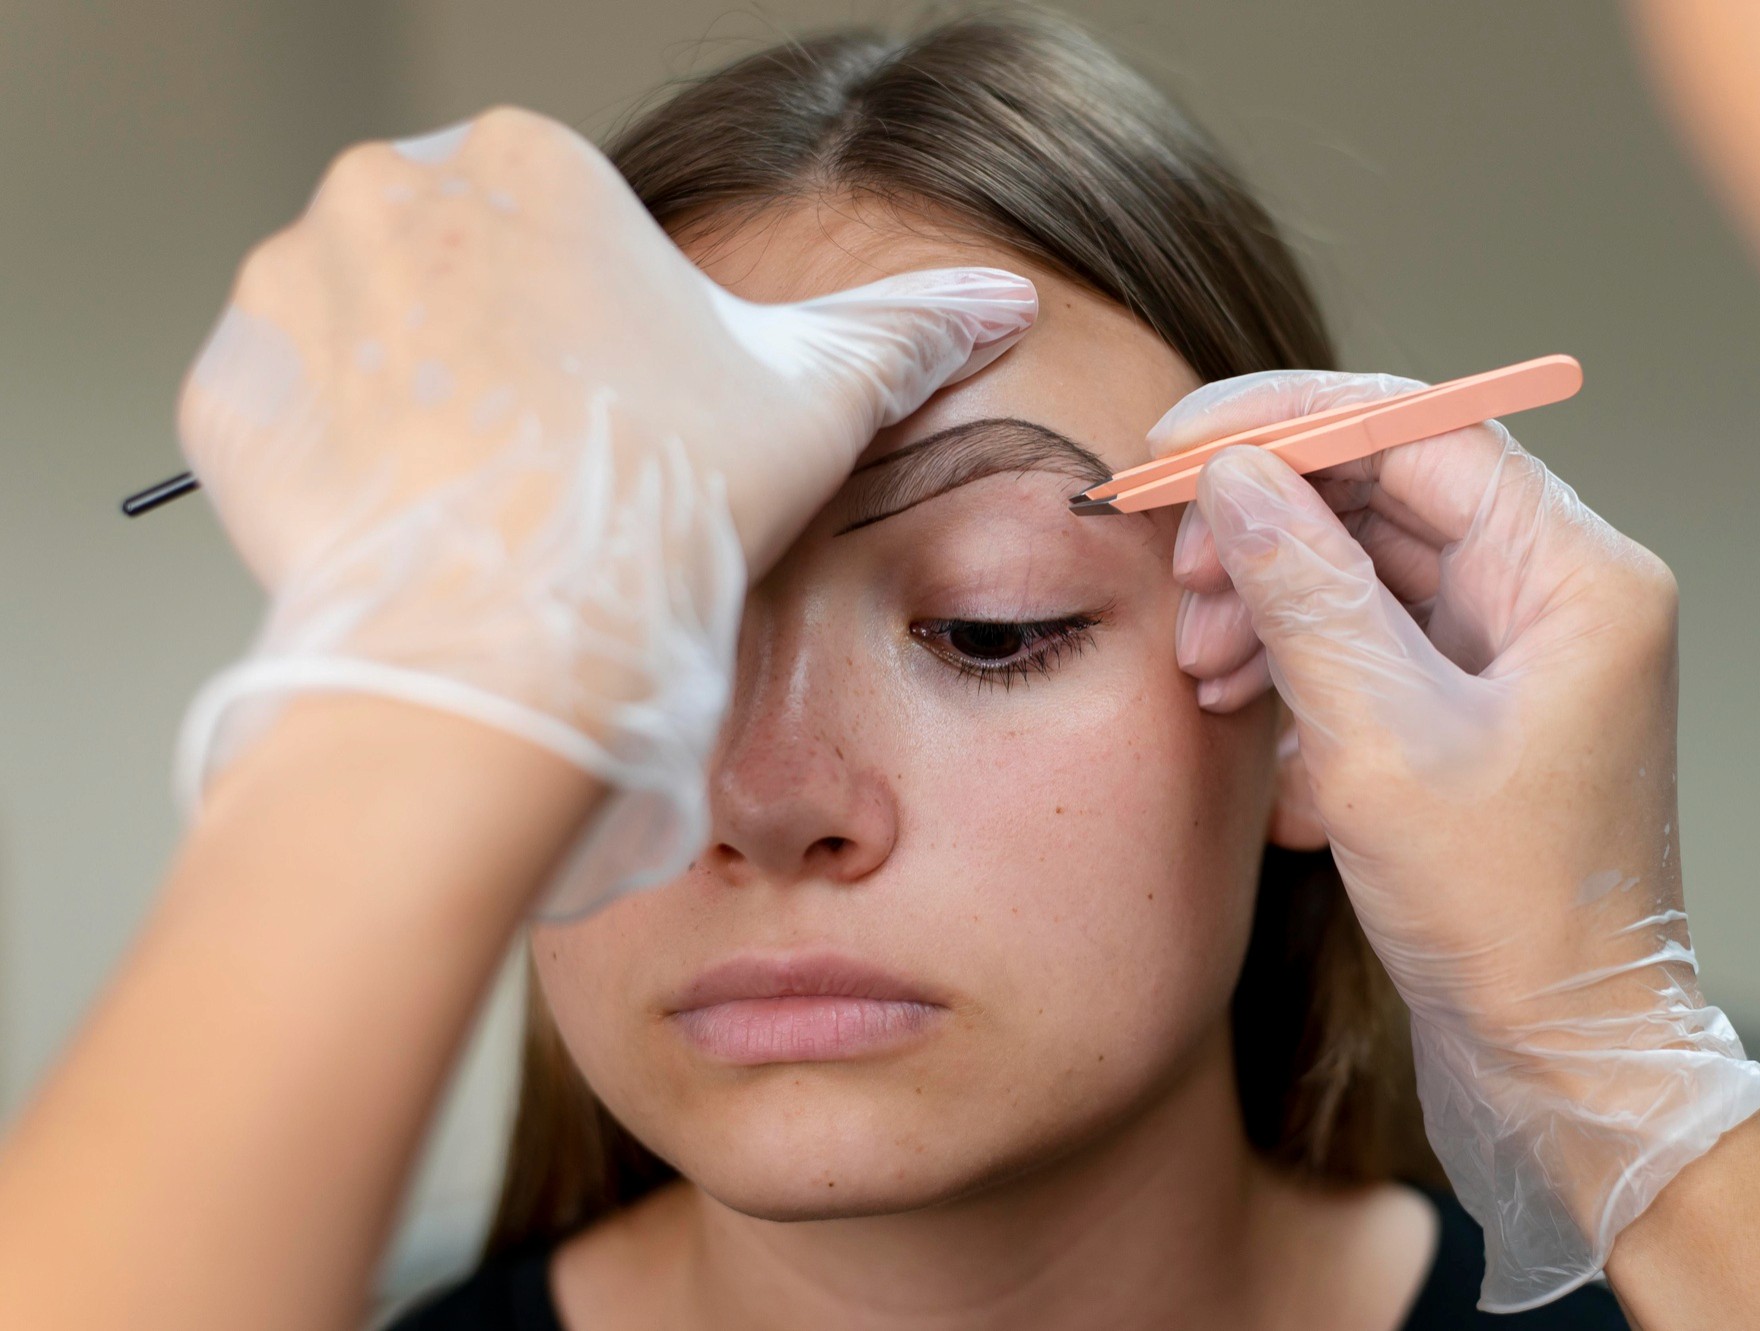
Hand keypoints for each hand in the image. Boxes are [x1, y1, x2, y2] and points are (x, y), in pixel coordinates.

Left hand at [175, 108, 1035, 915]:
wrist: (515, 657)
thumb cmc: (662, 511)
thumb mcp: (816, 399)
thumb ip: (908, 330)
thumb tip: (999, 304)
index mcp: (531, 164)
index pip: (559, 227)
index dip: (601, 331)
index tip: (620, 412)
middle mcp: (390, 195)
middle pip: (457, 266)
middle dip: (501, 353)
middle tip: (561, 462)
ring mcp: (292, 289)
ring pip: (369, 333)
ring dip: (420, 402)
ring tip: (493, 500)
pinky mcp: (231, 393)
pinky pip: (294, 408)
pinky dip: (346, 459)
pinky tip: (420, 520)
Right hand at [1156, 371, 1759, 1310]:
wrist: (1557, 1052)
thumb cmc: (1503, 915)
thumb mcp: (1380, 744)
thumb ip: (1303, 592)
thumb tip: (1230, 473)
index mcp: (1575, 575)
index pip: (1420, 428)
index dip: (1285, 421)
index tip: (1175, 440)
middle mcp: (1556, 589)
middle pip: (1386, 487)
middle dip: (1266, 519)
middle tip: (1176, 571)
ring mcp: (1517, 642)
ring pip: (1366, 556)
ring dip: (1266, 589)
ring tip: (1198, 659)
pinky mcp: (1475, 694)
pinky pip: (1369, 627)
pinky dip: (1292, 646)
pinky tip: (1232, 694)